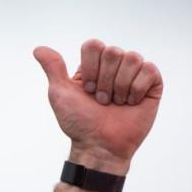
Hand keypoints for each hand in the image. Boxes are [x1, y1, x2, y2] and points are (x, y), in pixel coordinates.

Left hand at [34, 39, 162, 173]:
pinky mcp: (152, 85)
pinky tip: (131, 103)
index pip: (94, 45)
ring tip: (116, 104)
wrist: (100, 146)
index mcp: (94, 65)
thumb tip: (38, 49)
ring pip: (132, 58)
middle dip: (104, 81)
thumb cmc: (79, 123)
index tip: (86, 90)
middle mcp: (114, 66)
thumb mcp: (60, 93)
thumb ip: (52, 68)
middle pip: (113, 51)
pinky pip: (149, 70)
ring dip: (120, 87)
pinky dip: (137, 89)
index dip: (90, 68)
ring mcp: (134, 74)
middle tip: (102, 101)